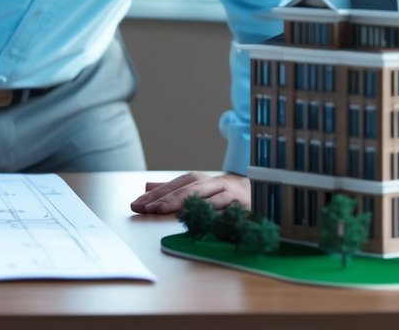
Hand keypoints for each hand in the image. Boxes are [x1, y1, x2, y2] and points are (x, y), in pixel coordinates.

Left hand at [129, 171, 250, 214]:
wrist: (261, 192)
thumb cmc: (224, 192)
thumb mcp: (198, 187)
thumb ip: (173, 188)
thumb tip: (147, 187)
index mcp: (200, 180)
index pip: (175, 184)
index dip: (157, 193)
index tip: (137, 204)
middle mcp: (213, 183)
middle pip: (189, 189)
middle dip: (168, 199)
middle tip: (149, 208)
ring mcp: (229, 194)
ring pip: (207, 197)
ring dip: (189, 205)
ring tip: (170, 212)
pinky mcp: (243, 206)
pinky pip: (228, 210)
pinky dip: (215, 214)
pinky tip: (203, 218)